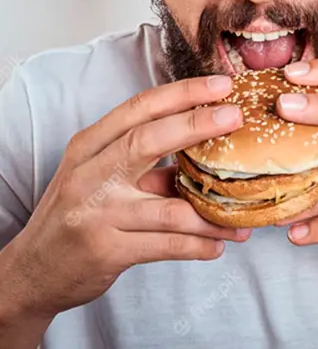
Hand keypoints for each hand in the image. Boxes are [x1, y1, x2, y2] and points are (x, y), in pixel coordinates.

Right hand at [2, 75, 250, 318]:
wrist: (35, 269)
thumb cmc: (78, 213)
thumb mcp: (101, 177)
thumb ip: (146, 162)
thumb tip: (206, 144)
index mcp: (90, 147)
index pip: (138, 109)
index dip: (182, 93)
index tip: (221, 85)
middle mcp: (90, 175)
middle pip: (147, 140)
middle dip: (196, 125)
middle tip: (236, 118)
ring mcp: (97, 214)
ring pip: (170, 208)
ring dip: (214, 214)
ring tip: (244, 218)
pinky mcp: (107, 250)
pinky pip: (167, 245)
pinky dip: (198, 246)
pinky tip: (218, 245)